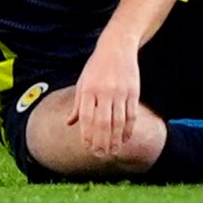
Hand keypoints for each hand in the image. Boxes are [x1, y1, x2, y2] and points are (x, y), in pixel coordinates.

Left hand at [70, 40, 142, 158]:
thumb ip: (77, 105)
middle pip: (103, 123)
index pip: (86, 117)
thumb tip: (69, 123)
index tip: (87, 147)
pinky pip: (131, 116)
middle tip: (100, 155)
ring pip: (118, 122)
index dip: (87, 135)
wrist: (116, 48)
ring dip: (115, 139)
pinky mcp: (133, 92)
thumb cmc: (96, 67)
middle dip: (101, 142)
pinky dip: (128, 130)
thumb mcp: (82, 82)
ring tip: (113, 151)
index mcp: (88, 90)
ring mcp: (120, 93)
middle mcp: (104, 92)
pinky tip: (125, 139)